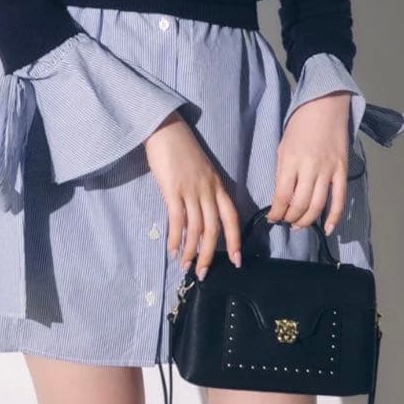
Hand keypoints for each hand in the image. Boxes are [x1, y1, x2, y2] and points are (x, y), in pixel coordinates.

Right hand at [143, 110, 241, 279]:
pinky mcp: (173, 190)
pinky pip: (177, 220)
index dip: (235, 241)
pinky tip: (173, 250)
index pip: (231, 218)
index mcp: (219, 186)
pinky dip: (176, 238)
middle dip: (210, 255)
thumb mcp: (202, 171)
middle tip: (204, 273)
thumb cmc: (182, 150)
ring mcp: (191, 190)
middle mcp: (208, 191)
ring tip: (186, 266)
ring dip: (191, 251)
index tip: (236, 261)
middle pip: (214, 229)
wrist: (167, 130)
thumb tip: (199, 218)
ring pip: (196, 229)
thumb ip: (205, 192)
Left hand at [267, 92, 350, 234]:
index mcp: (290, 160)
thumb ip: (283, 172)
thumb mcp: (283, 146)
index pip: (281, 196)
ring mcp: (328, 170)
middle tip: (286, 222)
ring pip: (317, 206)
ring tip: (299, 225)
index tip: (272, 218)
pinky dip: (335, 218)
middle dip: (290, 219)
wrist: (325, 106)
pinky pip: (340, 200)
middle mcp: (309, 168)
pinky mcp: (342, 171)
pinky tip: (328, 229)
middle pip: (299, 205)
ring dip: (306, 221)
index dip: (276, 213)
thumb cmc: (300, 125)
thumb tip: (282, 197)